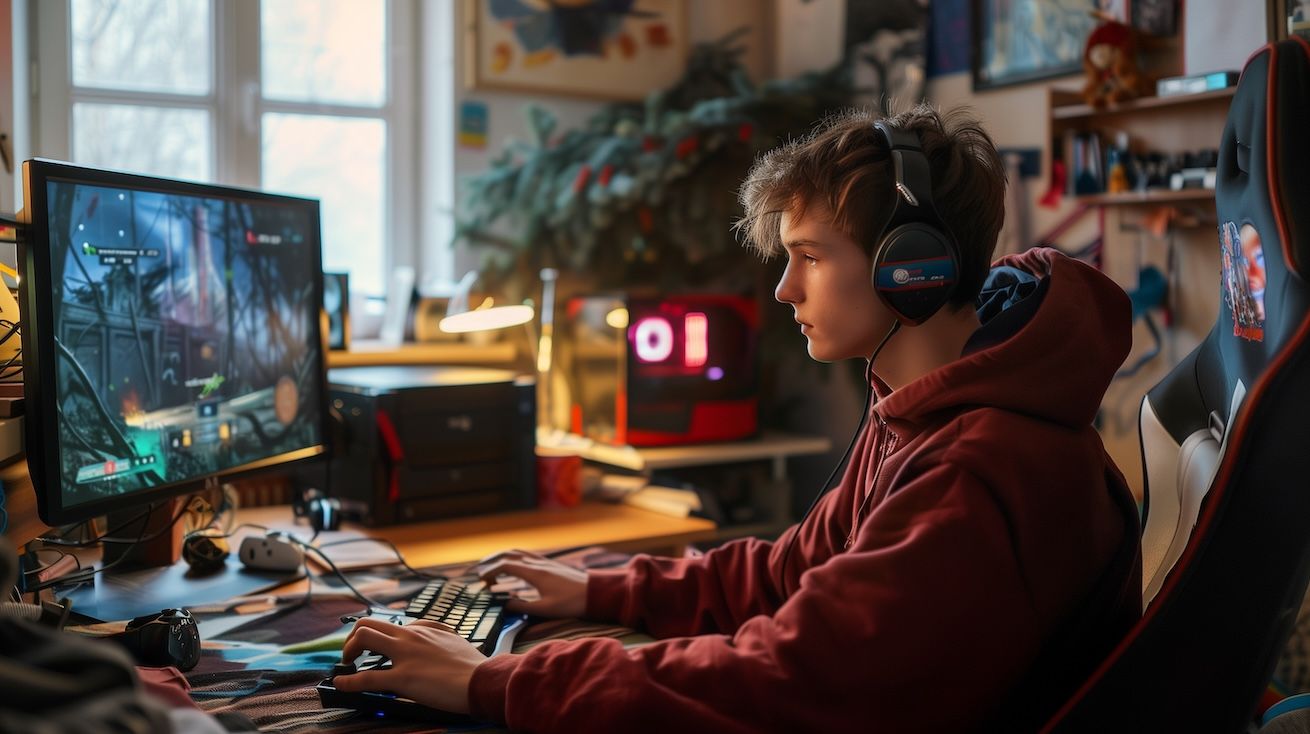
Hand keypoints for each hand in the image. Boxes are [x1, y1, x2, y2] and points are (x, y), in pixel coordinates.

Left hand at [333, 618, 485, 713]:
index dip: (373, 634)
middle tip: (353, 654)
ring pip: (363, 639)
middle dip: (353, 637)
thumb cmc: (473, 665)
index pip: (389, 623)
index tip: (369, 645)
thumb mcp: (454, 639)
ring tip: (347, 665)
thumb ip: (437, 633)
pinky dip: (348, 681)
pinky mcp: (403, 678)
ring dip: (348, 651)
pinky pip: (367, 677)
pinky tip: (341, 684)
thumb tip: (430, 632)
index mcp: (422, 629)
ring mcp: (404, 656)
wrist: (482, 680)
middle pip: (368, 623)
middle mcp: (410, 637)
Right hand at [472, 549, 587, 617]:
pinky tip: (513, 567)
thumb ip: (522, 607)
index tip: (481, 580)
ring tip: (492, 567)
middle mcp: (538, 563)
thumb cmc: (571, 603)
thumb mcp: (545, 609)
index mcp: (535, 573)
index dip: (490, 571)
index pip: (506, 565)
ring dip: (503, 557)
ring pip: (518, 552)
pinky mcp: (550, 564)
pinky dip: (514, 558)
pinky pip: (527, 555)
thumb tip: (505, 604)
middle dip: (492, 560)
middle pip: (509, 554)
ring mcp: (545, 562)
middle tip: (480, 571)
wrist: (595, 593)